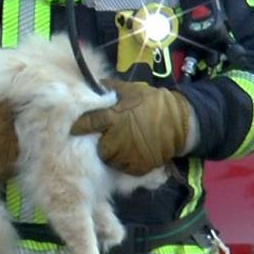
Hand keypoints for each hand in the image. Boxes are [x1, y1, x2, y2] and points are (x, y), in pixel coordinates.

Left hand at [70, 79, 190, 175]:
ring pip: (110, 158)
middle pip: (98, 145)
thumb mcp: (132, 90)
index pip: (88, 123)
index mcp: (113, 117)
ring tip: (122, 144)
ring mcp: (126, 154)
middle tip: (109, 136)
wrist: (179, 122)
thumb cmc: (153, 103)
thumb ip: (111, 89)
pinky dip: (125, 162)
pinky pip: (124, 168)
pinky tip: (131, 153)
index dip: (80, 126)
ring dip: (113, 153)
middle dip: (101, 141)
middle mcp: (116, 138)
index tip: (74, 127)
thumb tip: (93, 85)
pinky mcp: (137, 167)